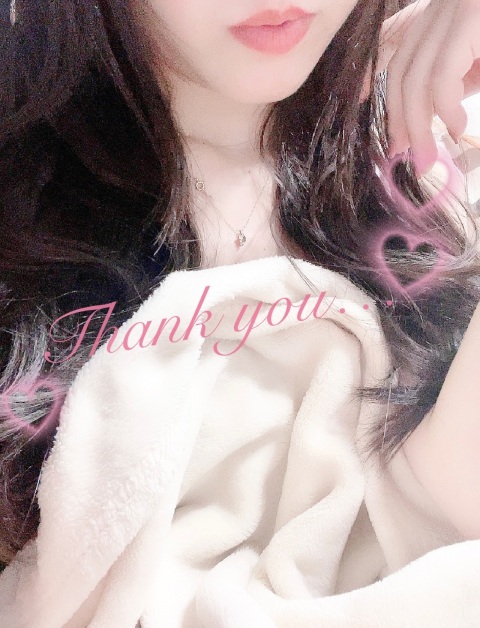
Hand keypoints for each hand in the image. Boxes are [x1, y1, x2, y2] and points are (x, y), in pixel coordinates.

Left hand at [373, 0, 479, 173]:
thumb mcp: (479, 65)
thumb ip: (458, 81)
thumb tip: (431, 118)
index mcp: (442, 16)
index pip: (402, 63)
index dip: (393, 106)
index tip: (396, 141)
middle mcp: (442, 7)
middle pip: (402, 71)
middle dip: (400, 120)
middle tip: (410, 157)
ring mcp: (455, 9)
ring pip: (416, 76)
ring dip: (418, 124)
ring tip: (427, 155)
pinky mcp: (470, 17)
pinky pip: (442, 75)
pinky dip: (444, 107)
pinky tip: (455, 127)